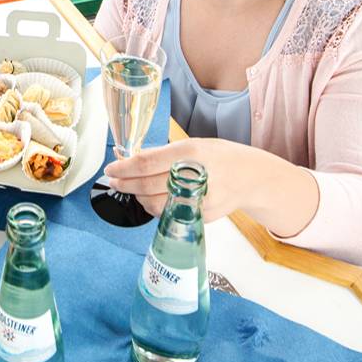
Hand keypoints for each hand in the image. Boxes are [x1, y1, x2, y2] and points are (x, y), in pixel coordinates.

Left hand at [102, 138, 248, 220]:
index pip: (147, 164)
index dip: (124, 168)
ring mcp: (198, 200)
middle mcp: (194, 177)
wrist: (251, 177)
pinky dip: (153, 207)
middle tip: (114, 180)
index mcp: (190, 153)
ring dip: (136, 197)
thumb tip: (130, 159)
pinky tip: (150, 198)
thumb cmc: (219, 157)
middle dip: (124, 184)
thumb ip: (163, 154)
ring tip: (131, 189)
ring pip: (153, 204)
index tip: (111, 169)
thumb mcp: (193, 145)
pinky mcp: (200, 216)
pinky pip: (167, 214)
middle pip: (146, 186)